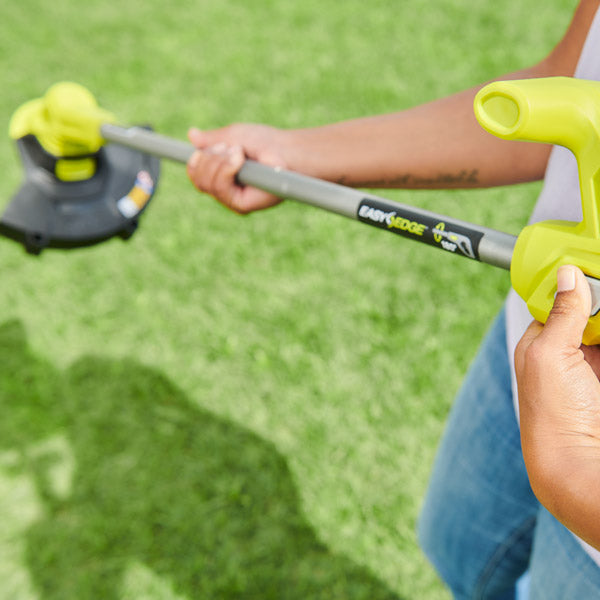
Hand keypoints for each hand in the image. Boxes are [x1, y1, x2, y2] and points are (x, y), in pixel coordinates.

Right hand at [186, 124, 291, 213]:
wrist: (286, 150)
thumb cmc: (265, 142)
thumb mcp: (232, 136)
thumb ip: (211, 140)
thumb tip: (192, 135)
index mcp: (221, 175)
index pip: (196, 175)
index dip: (195, 162)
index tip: (200, 149)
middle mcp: (225, 191)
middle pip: (198, 180)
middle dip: (210, 157)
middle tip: (233, 147)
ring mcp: (232, 200)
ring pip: (206, 184)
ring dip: (220, 161)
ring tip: (240, 152)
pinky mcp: (241, 206)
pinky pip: (219, 188)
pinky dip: (227, 168)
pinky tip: (240, 159)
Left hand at [515, 265, 599, 549]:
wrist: (579, 466)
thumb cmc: (552, 415)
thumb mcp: (550, 357)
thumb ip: (561, 315)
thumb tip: (567, 274)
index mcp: (541, 343)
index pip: (561, 299)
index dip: (579, 281)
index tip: (591, 262)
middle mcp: (568, 352)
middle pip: (590, 310)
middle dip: (597, 297)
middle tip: (597, 267)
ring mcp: (591, 364)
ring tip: (598, 326)